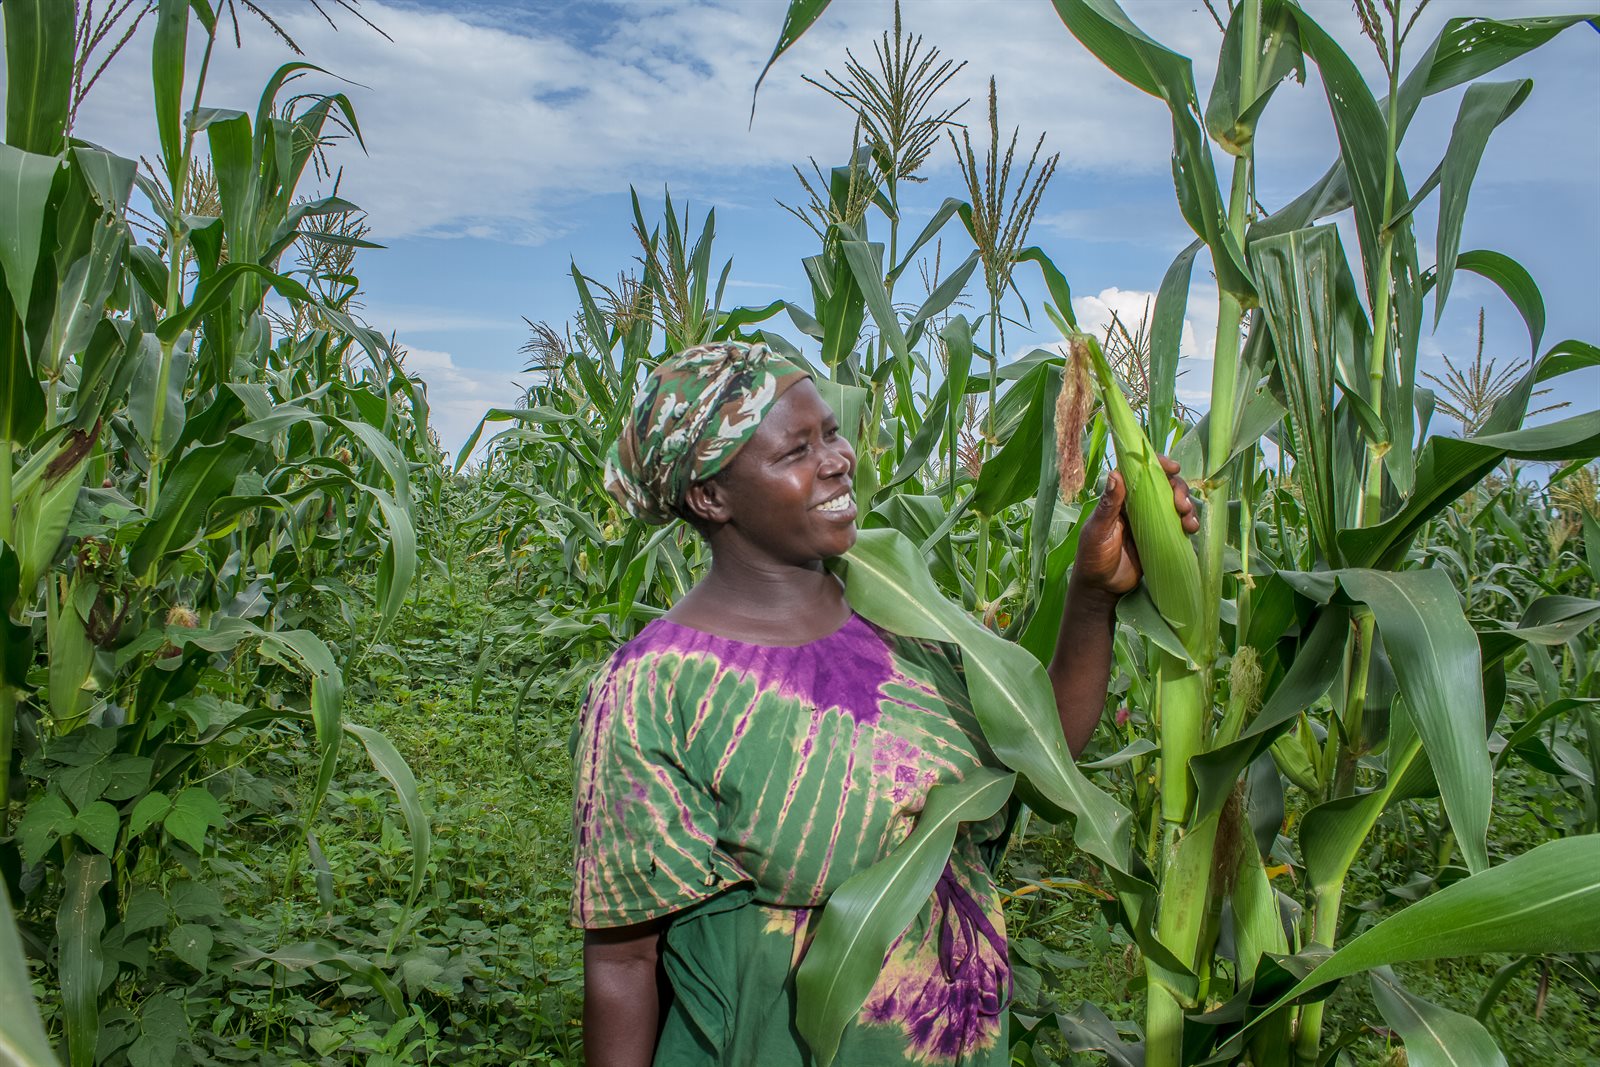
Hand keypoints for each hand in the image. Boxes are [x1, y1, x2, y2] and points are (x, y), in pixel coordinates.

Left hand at [1072, 455, 1198, 600]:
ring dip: (1187, 506)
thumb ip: (1108, 505)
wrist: (1102, 588)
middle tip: (1181, 505)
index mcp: (1120, 498)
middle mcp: (1137, 505)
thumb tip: (1115, 474)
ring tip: (1188, 521)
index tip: (1173, 468)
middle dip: (1178, 489)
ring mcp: (1151, 520)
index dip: (1158, 465)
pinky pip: (1178, 523)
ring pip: (1174, 503)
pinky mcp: (1161, 536)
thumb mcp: (1098, 530)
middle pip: (1163, 485)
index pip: (1140, 472)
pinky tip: (1190, 529)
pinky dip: (1188, 522)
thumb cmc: (1093, 557)